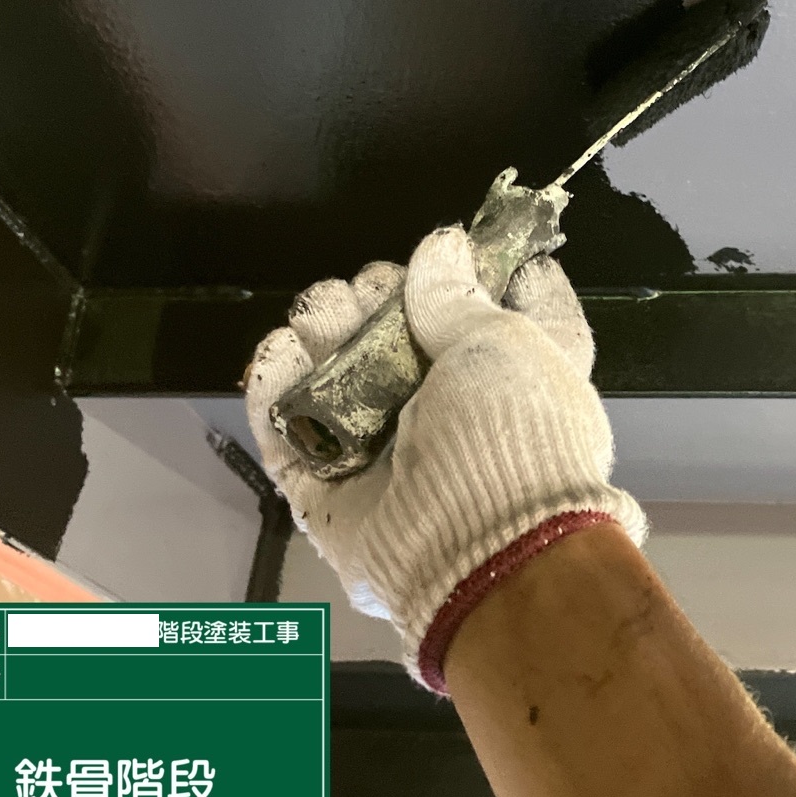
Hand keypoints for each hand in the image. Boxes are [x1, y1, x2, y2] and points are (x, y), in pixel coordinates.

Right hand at [245, 227, 645, 690]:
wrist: (483, 550)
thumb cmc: (517, 439)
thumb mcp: (504, 343)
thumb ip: (459, 293)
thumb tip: (442, 246)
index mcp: (520, 378)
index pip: (508, 313)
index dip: (478, 273)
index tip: (454, 251)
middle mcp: (455, 413)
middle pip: (399, 332)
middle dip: (374, 295)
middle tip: (372, 293)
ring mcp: (387, 452)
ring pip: (337, 371)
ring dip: (322, 327)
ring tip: (327, 318)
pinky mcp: (329, 489)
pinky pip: (287, 428)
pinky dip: (275, 384)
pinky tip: (284, 351)